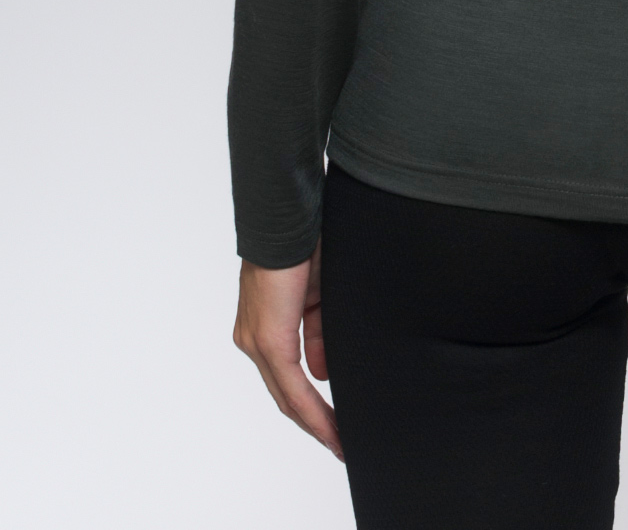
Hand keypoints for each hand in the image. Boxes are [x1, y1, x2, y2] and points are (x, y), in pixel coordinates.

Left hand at [233, 241, 342, 458]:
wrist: (290, 218)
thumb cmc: (305, 245)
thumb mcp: (318, 296)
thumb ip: (318, 334)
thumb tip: (321, 373)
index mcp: (265, 326)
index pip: (285, 377)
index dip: (309, 405)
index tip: (332, 425)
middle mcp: (253, 339)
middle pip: (284, 394)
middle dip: (313, 423)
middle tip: (339, 443)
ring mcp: (256, 341)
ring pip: (286, 395)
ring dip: (314, 422)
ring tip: (339, 441)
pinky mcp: (268, 338)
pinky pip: (291, 384)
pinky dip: (312, 409)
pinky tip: (330, 426)